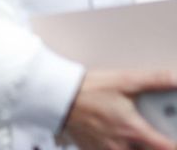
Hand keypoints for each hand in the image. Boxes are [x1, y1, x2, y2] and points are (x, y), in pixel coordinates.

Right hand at [62, 69, 176, 149]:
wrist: (56, 96)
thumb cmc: (87, 89)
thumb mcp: (123, 81)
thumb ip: (153, 80)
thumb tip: (174, 78)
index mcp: (133, 129)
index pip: (166, 147)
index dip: (173, 144)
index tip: (173, 139)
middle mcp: (121, 144)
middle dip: (153, 145)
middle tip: (150, 135)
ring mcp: (104, 149)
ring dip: (134, 147)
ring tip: (132, 136)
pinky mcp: (90, 148)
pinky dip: (115, 146)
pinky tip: (113, 138)